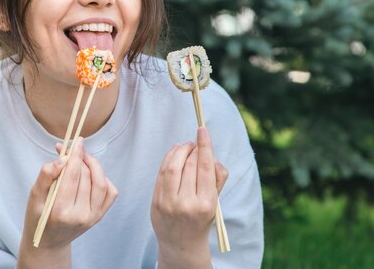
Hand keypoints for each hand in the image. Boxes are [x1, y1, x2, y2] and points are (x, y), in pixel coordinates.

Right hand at [18, 138, 117, 268]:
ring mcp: (93, 217)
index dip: (76, 155)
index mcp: (61, 211)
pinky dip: (103, 178)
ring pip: (100, 181)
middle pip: (87, 176)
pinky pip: (110, 191)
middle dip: (81, 158)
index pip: (73, 176)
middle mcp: (80, 216)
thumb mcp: (34, 195)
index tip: (77, 140)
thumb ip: (46, 175)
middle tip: (72, 149)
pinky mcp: (100, 216)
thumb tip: (62, 158)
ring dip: (92, 165)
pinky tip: (90, 175)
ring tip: (81, 159)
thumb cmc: (38, 216)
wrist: (49, 242)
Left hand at [151, 127, 228, 268]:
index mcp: (206, 203)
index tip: (203, 129)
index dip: (204, 145)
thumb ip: (217, 177)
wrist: (181, 243)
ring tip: (186, 146)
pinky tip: (174, 152)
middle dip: (193, 148)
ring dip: (180, 150)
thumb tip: (208, 154)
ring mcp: (169, 203)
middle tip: (196, 142)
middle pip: (189, 164)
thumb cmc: (202, 217)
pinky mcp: (156, 202)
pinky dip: (168, 158)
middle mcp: (187, 203)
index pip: (205, 167)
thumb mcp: (216, 201)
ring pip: (173, 166)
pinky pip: (161, 173)